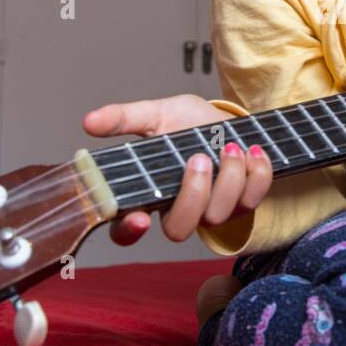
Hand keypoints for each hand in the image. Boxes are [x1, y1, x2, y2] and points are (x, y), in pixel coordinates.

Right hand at [82, 94, 271, 244]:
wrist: (229, 119)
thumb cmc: (188, 123)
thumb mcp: (156, 114)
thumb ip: (125, 118)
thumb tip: (89, 121)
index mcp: (149, 192)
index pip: (126, 229)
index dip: (129, 231)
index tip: (139, 217)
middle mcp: (179, 208)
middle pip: (178, 230)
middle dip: (192, 195)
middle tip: (197, 158)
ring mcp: (212, 210)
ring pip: (217, 217)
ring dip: (227, 179)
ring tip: (228, 147)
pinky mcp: (243, 203)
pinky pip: (252, 201)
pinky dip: (256, 175)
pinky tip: (252, 151)